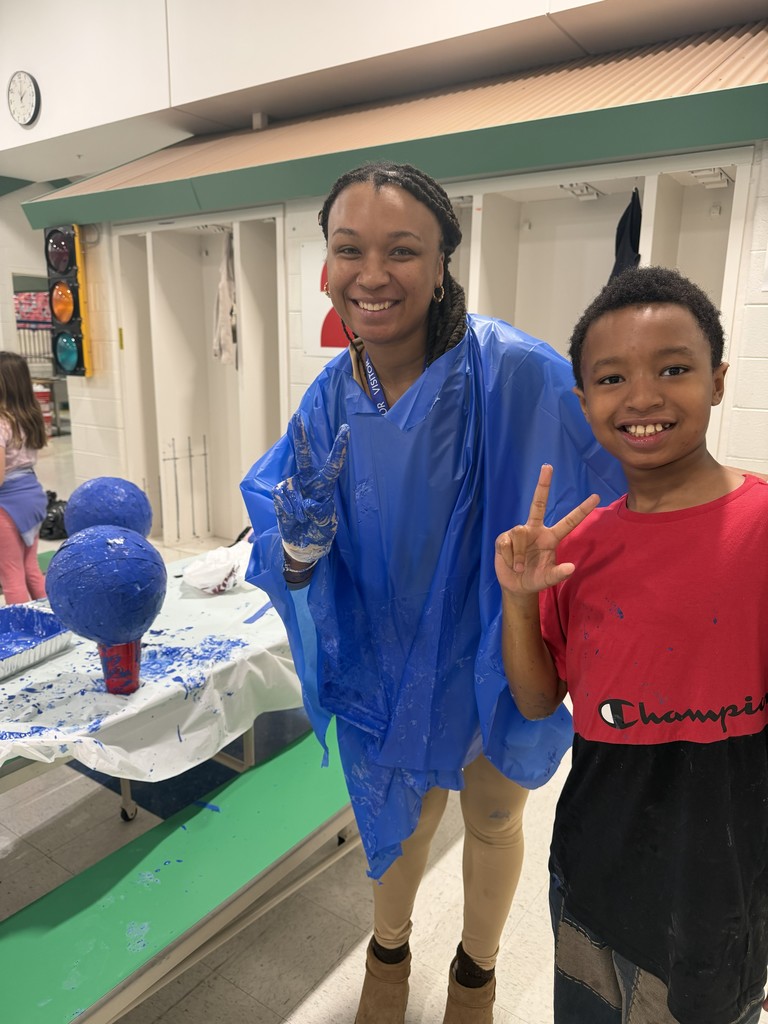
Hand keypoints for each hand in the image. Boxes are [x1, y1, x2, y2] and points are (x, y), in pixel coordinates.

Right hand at [273, 414, 349, 563]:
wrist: (303, 545)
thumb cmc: (319, 531)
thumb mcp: (325, 525)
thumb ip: (320, 513)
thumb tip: (308, 503)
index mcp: (324, 486)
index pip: (333, 464)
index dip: (339, 448)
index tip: (345, 429)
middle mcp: (308, 482)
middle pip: (304, 457)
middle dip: (300, 437)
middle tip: (297, 417)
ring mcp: (293, 488)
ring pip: (290, 487)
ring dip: (295, 506)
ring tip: (301, 519)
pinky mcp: (280, 496)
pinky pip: (280, 497)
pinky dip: (287, 509)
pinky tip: (292, 517)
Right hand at [495, 464, 598, 595]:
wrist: (516, 585)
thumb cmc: (535, 578)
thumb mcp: (548, 579)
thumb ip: (559, 574)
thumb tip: (571, 568)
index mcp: (550, 537)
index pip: (569, 521)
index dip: (582, 510)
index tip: (596, 496)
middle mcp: (535, 530)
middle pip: (538, 504)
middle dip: (543, 485)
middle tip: (548, 466)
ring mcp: (519, 532)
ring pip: (519, 534)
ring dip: (519, 555)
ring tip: (519, 568)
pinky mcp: (504, 538)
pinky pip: (507, 543)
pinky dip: (510, 557)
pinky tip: (510, 563)